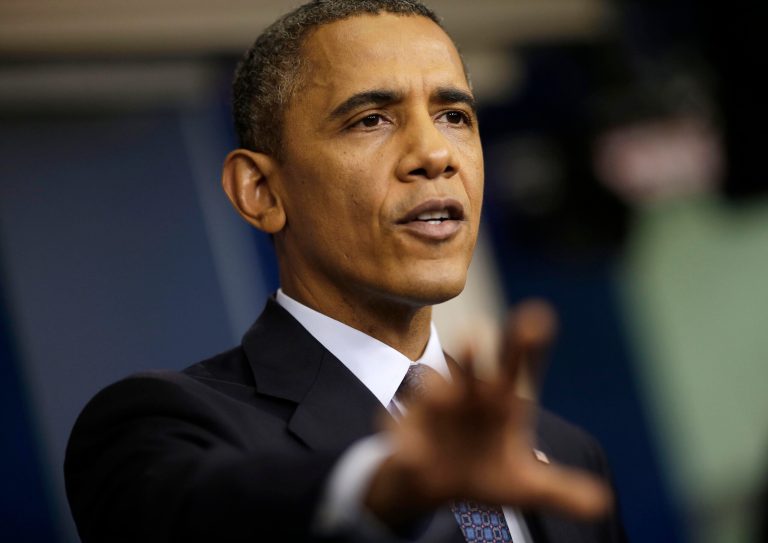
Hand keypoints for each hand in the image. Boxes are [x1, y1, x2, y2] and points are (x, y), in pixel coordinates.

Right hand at [364, 300, 611, 527]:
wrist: (433, 481)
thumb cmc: (483, 470)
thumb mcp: (525, 486)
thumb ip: (560, 490)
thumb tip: (603, 504)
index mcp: (501, 401)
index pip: (516, 367)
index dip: (528, 345)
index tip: (539, 316)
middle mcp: (468, 396)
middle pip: (475, 370)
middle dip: (477, 354)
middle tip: (480, 331)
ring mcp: (435, 412)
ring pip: (436, 393)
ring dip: (438, 389)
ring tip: (446, 390)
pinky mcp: (406, 435)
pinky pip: (403, 437)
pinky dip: (405, 443)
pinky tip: (407, 449)